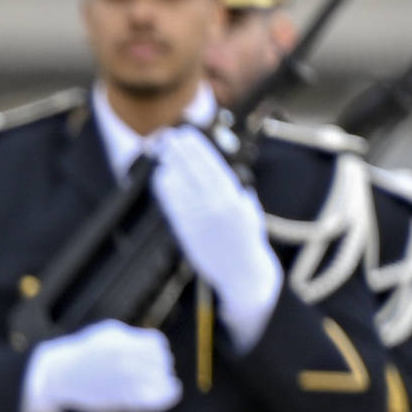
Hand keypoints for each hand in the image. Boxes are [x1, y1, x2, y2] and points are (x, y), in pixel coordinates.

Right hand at [18, 319, 181, 411]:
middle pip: (161, 362)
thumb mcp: (105, 334)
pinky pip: (153, 399)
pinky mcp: (122, 399)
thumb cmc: (82, 354)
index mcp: (122, 342)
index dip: (161, 351)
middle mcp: (125, 360)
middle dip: (162, 367)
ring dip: (166, 381)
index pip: (157, 344)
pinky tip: (172, 393)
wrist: (59, 376)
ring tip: (166, 384)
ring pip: (161, 380)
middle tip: (159, 373)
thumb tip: (154, 343)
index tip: (157, 358)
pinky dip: (166, 396)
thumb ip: (130, 336)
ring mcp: (124, 380)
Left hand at [149, 125, 283, 345]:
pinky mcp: (189, 232)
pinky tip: (160, 178)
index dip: (198, 149)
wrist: (243, 275)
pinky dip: (167, 190)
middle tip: (170, 137)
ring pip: (183, 186)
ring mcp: (202, 218)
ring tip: (163, 153)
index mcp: (235, 198)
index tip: (188, 136)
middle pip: (196, 172)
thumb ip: (241, 199)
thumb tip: (238, 186)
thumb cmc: (247, 245)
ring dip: (172, 167)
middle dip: (182, 152)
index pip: (213, 166)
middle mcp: (218, 205)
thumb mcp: (250, 216)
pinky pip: (175, 206)